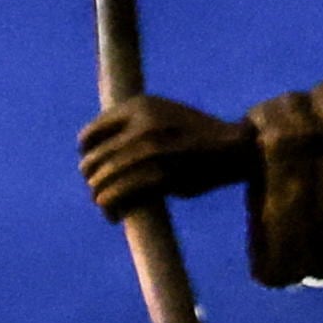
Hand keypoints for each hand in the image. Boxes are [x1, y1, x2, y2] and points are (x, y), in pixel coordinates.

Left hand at [79, 95, 255, 219]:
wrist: (235, 147)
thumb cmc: (193, 135)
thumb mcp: (161, 115)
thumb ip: (129, 127)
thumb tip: (90, 154)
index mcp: (139, 106)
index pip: (88, 137)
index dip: (87, 157)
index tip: (96, 170)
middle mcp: (142, 125)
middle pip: (91, 164)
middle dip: (93, 182)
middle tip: (102, 192)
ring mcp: (151, 150)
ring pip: (100, 184)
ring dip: (100, 200)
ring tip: (108, 207)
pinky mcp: (161, 176)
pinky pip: (117, 198)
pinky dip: (111, 211)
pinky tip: (115, 216)